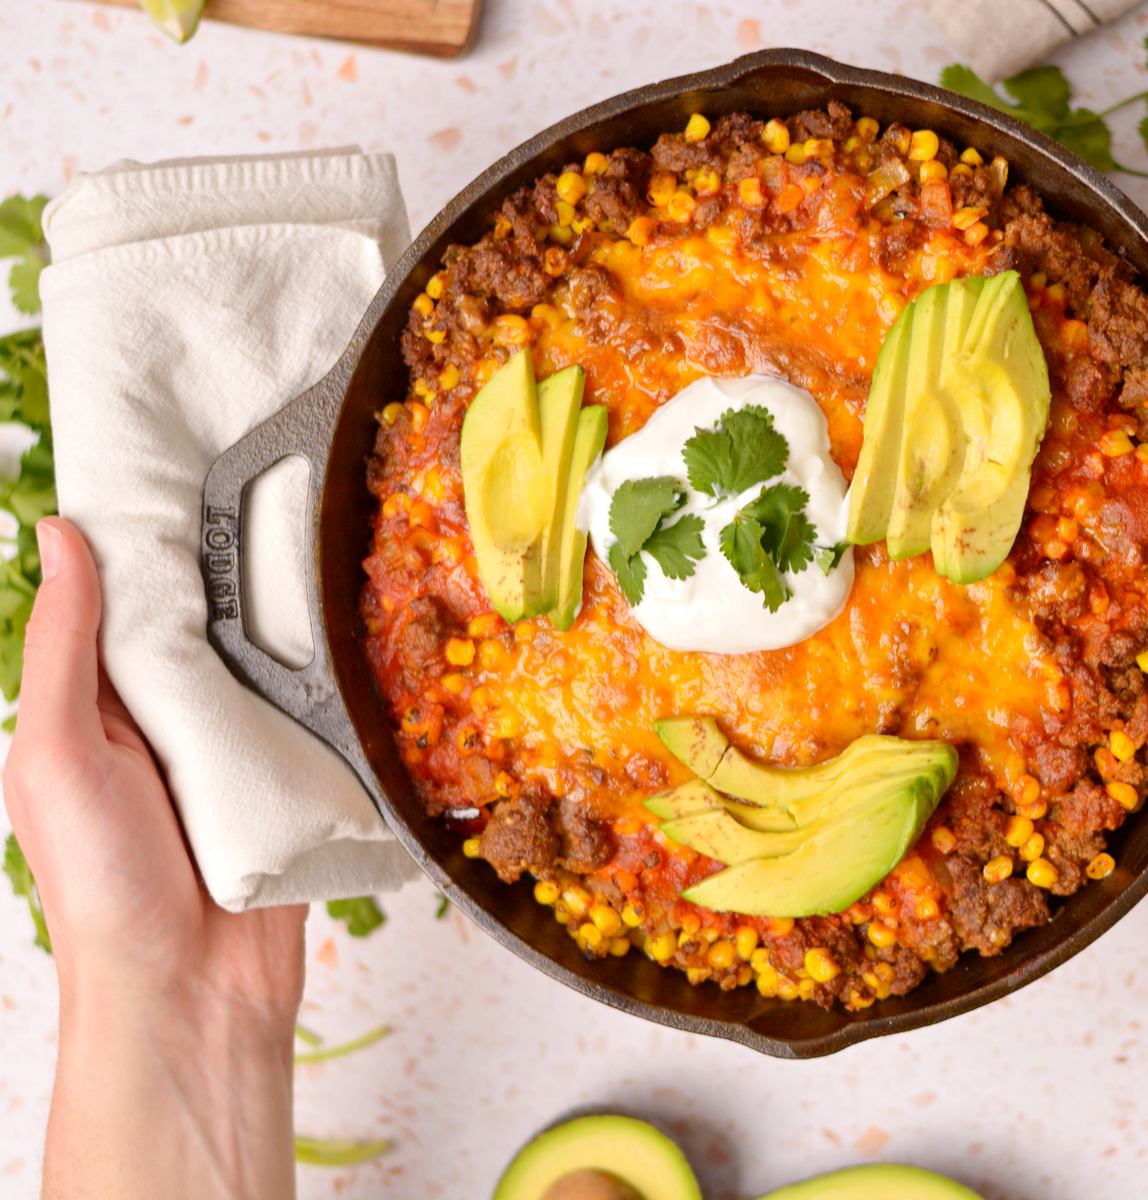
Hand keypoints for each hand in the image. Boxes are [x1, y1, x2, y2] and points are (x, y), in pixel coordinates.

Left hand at [3, 517, 304, 1199]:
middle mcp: (171, 712)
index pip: (127, 596)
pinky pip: (324, 708)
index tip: (185, 452)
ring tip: (341, 533)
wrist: (194, 992)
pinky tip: (372, 623)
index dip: (149, 532)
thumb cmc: (103, 881)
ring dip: (298, 614)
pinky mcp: (303, 772)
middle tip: (287, 474)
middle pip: (210, 616)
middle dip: (239, 561)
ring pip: (273, 654)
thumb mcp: (58, 752)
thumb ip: (65, 649)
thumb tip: (58, 532)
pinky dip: (342, 673)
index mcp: (100, 701)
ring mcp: (242, 742)